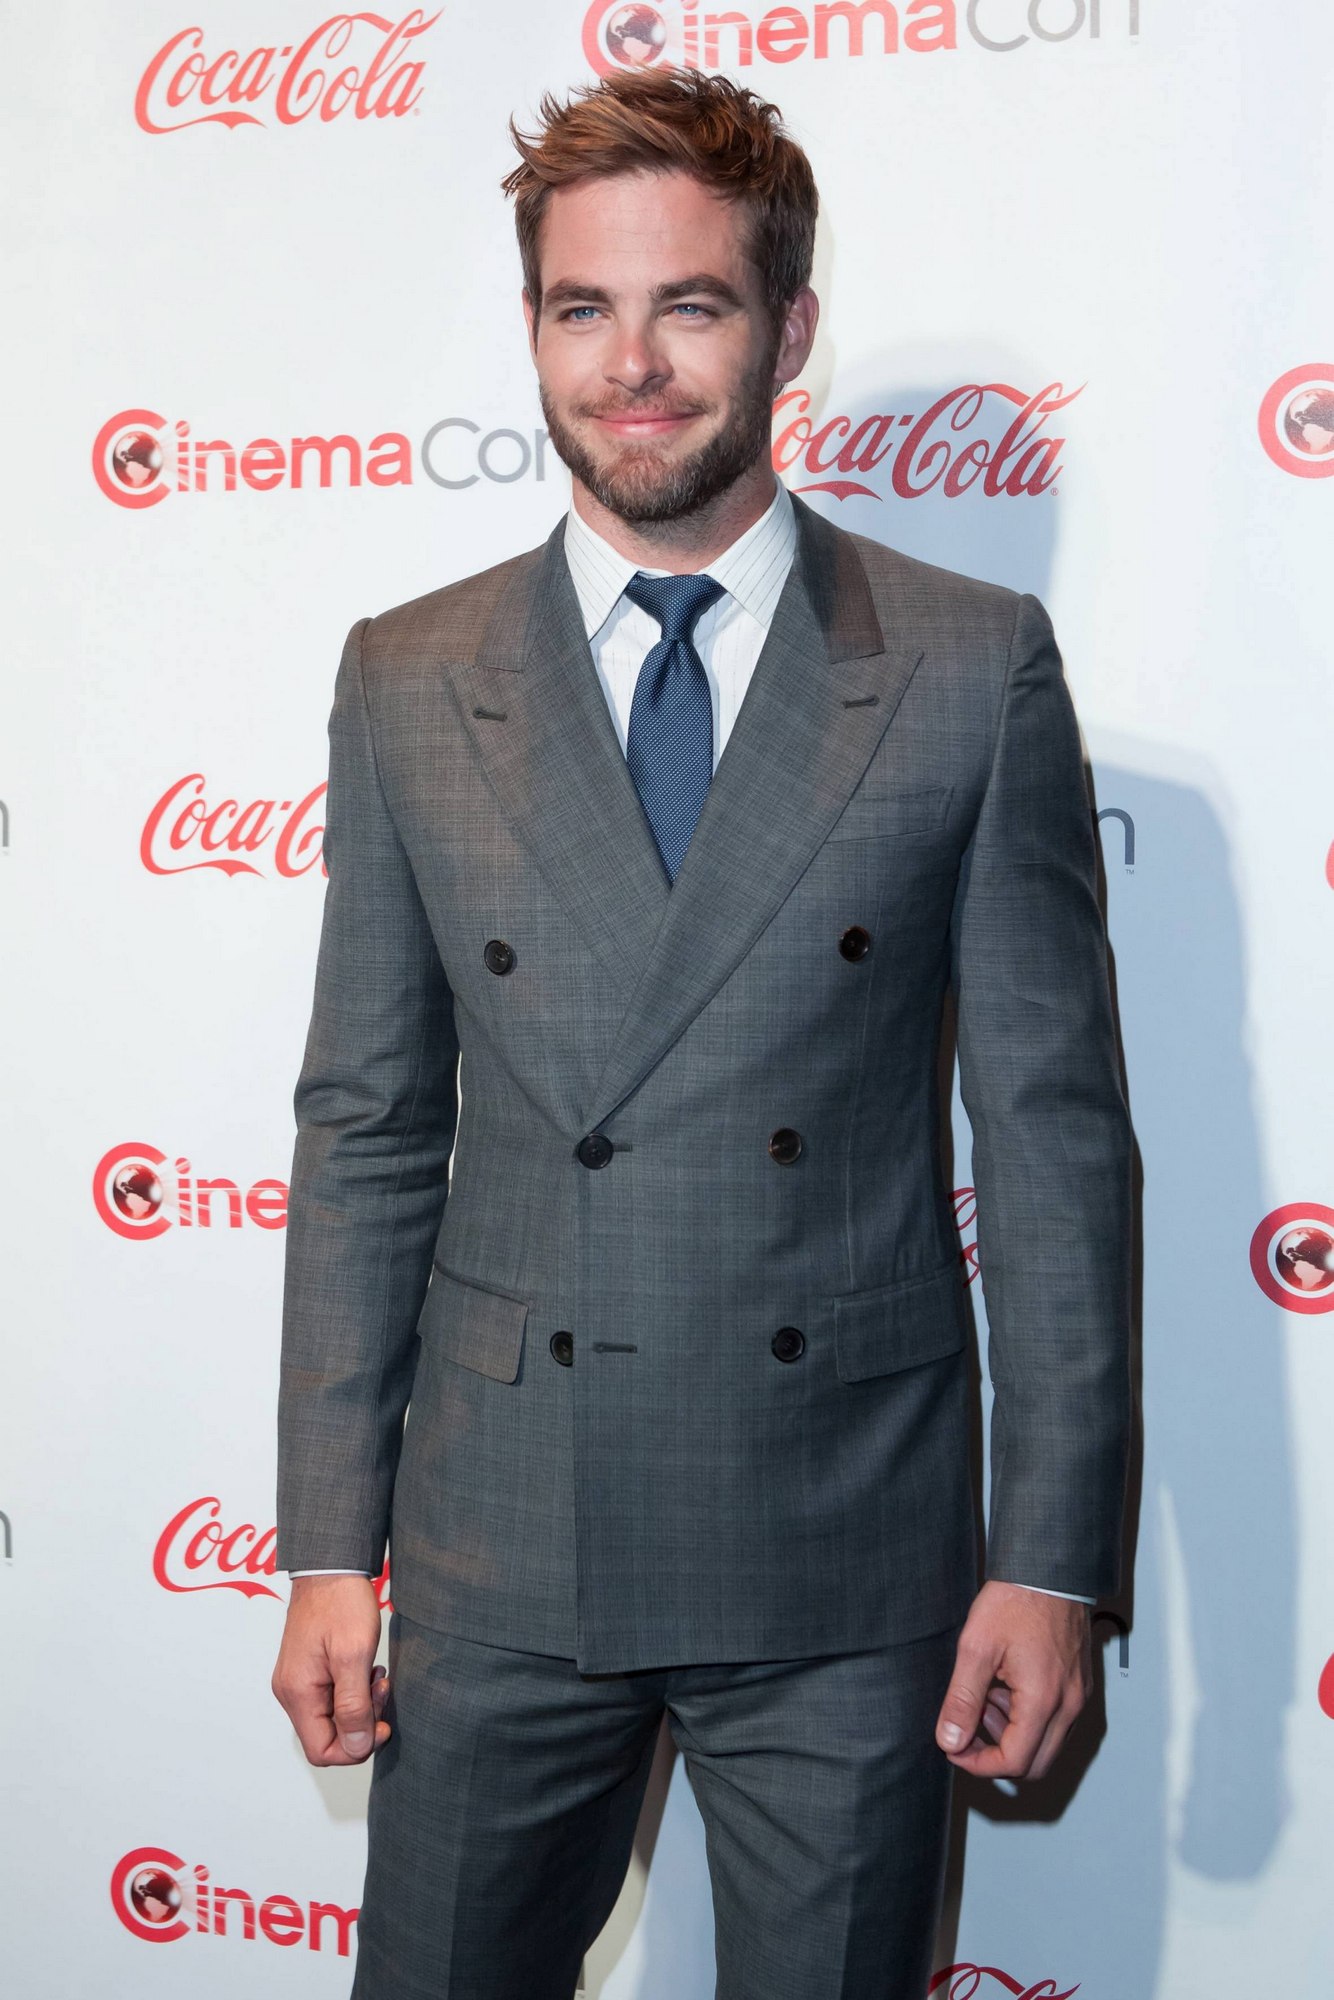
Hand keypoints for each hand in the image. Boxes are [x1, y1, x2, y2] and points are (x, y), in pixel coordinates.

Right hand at [271, 1574, 390, 1765]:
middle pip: (327, 1736)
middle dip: (362, 1722)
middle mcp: (291, 1691)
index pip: (322, 1751)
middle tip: (382, 1690)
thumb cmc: (340, 1602)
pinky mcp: (308, 1670)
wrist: (331, 1565)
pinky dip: (353, 1691)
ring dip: (360, 1705)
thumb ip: (354, 1705)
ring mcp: (298, 1680)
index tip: (381, 1724)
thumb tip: (357, 1746)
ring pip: (332, 1718)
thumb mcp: (354, 1655)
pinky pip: (331, 1698)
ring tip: (377, 1676)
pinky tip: (367, 1670)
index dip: (356, 1747)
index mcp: (297, 1692)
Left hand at [935, 1581, 1091, 1779]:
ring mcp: (1078, 1696)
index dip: (979, 1764)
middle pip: (1035, 1764)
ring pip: (1046, 1744)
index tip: (955, 1749)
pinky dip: (1028, 1718)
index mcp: (1044, 1700)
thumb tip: (950, 1740)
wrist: (1048, 1568)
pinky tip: (1005, 1689)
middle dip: (996, 1755)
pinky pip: (1056, 1722)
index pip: (1014, 1762)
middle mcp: (1069, 1705)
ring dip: (1012, 1735)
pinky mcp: (1079, 1685)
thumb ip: (962, 1699)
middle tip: (968, 1729)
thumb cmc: (1016, 1599)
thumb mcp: (976, 1647)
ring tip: (985, 1698)